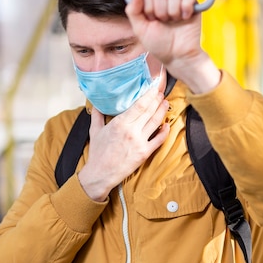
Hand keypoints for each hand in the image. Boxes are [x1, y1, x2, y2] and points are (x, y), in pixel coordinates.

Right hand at [78, 85, 169, 200]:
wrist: (100, 174)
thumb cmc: (97, 153)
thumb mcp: (95, 131)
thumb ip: (97, 115)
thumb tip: (97, 104)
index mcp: (120, 123)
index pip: (139, 104)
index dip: (149, 95)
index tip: (154, 88)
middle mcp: (131, 131)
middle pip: (149, 111)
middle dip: (157, 100)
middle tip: (161, 92)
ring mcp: (140, 142)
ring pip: (156, 122)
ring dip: (162, 111)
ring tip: (165, 103)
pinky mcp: (145, 153)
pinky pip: (159, 140)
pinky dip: (165, 131)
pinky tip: (167, 124)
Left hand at [125, 0, 220, 93]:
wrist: (178, 55)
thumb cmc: (160, 45)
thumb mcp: (140, 30)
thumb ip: (133, 11)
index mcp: (149, 5)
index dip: (147, 5)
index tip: (150, 19)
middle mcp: (163, 0)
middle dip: (159, 10)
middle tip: (163, 22)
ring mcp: (177, 1)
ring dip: (173, 11)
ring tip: (174, 21)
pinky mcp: (192, 3)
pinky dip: (185, 8)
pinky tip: (184, 18)